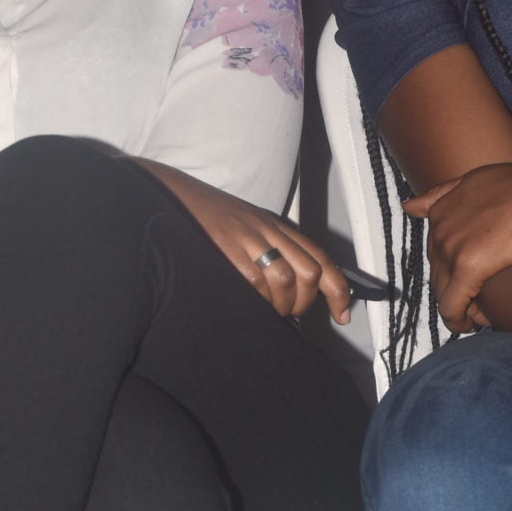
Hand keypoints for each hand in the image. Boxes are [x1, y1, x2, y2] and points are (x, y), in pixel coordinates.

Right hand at [140, 165, 351, 323]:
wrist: (168, 196)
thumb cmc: (205, 219)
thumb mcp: (246, 228)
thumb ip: (271, 251)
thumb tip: (292, 291)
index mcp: (276, 226)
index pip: (320, 258)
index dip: (338, 290)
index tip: (342, 314)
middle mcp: (267, 230)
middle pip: (309, 273)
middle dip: (305, 302)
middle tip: (289, 312)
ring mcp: (248, 239)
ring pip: (286, 281)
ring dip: (281, 305)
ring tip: (266, 309)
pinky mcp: (228, 251)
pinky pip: (256, 282)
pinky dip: (258, 299)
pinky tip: (248, 301)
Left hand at [406, 157, 511, 330]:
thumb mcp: (476, 179)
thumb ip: (443, 194)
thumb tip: (408, 207)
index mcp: (441, 210)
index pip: (435, 252)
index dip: (453, 269)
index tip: (470, 279)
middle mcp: (439, 229)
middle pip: (437, 273)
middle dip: (454, 289)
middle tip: (475, 302)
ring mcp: (451, 248)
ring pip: (442, 291)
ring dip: (457, 307)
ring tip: (476, 316)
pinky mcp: (468, 267)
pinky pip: (451, 306)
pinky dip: (457, 320)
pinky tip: (469, 326)